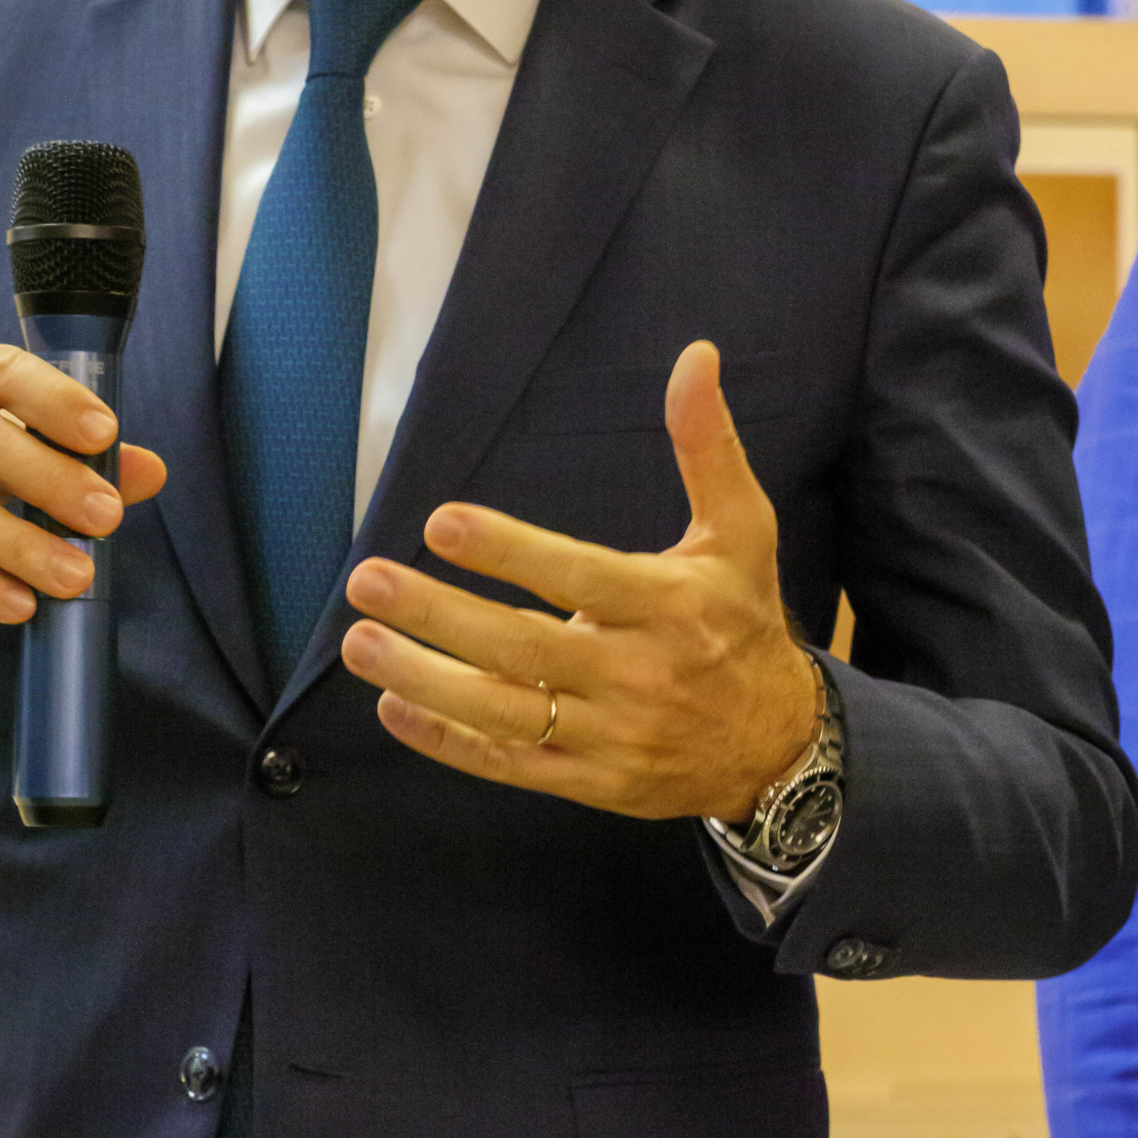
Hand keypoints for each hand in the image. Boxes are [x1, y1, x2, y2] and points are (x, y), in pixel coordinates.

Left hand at [340, 340, 815, 821]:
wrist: (778, 747)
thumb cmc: (741, 622)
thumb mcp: (740, 531)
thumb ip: (707, 445)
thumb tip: (696, 355)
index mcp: (669, 607)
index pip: (578, 577)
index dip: (509, 551)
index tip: (440, 522)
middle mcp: (637, 674)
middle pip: (523, 646)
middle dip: (439, 615)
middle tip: (368, 579)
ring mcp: (610, 735)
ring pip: (505, 711)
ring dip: (425, 679)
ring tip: (360, 641)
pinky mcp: (590, 781)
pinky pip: (509, 764)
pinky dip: (448, 742)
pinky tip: (394, 706)